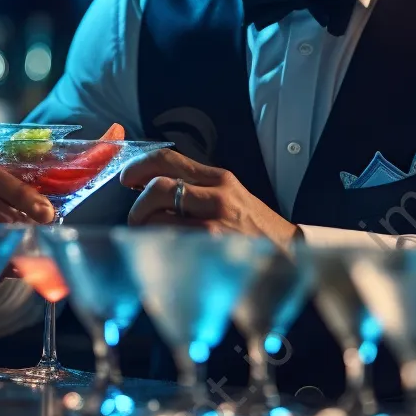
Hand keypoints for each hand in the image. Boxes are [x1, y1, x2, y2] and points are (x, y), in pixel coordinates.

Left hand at [120, 149, 299, 252]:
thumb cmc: (255, 230)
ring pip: (157, 216)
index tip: (127, 178)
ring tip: (150, 239)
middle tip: (137, 218)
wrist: (289, 255)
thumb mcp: (232, 198)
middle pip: (157, 187)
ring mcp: (214, 222)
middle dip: (138, 205)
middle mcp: (217, 194)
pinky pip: (167, 242)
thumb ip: (197, 190)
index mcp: (219, 179)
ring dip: (144, 229)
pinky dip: (156, 247)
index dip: (139, 166)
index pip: (169, 159)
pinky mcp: (211, 247)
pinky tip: (162, 254)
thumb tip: (151, 187)